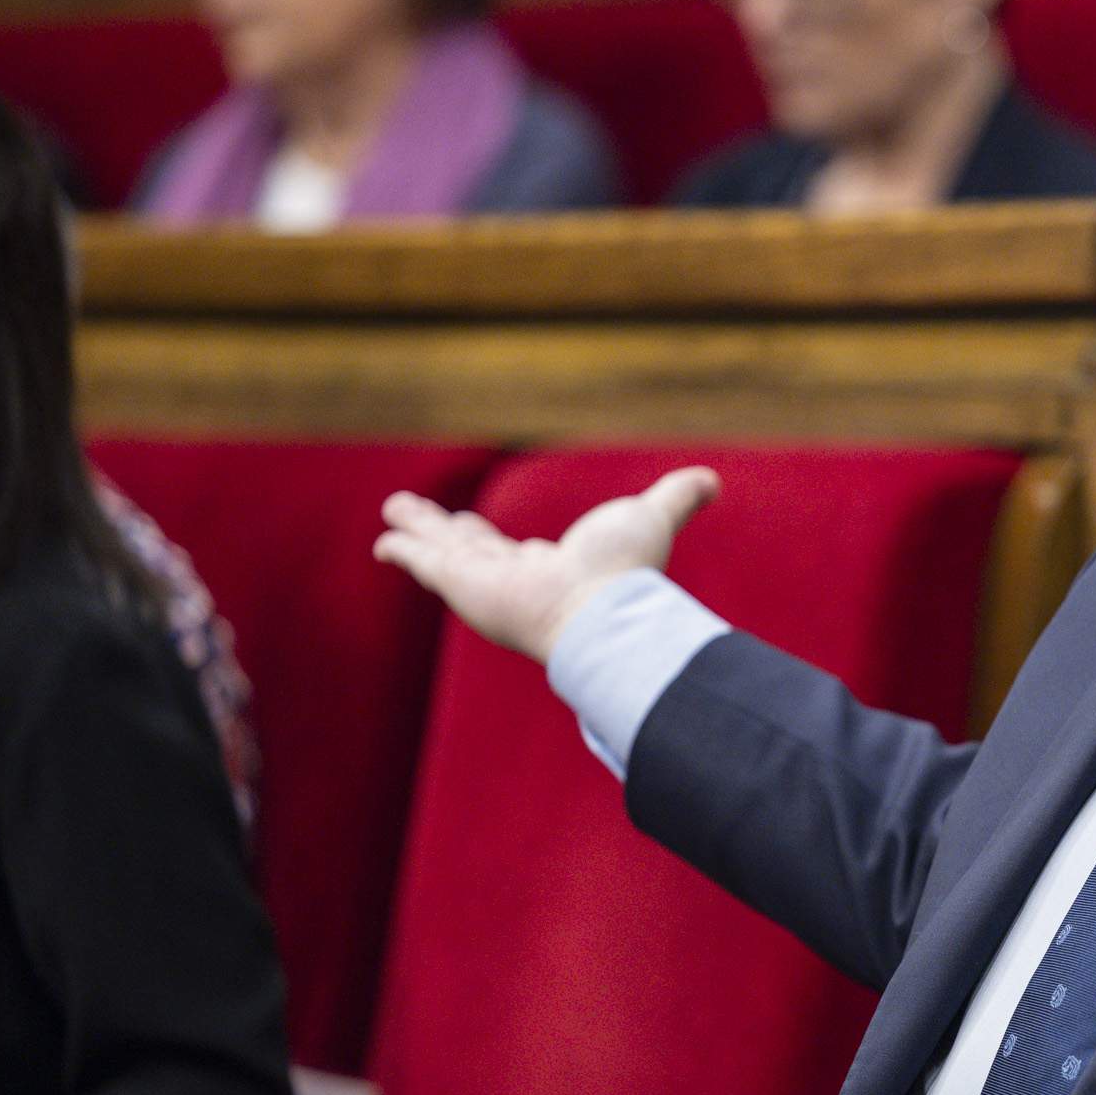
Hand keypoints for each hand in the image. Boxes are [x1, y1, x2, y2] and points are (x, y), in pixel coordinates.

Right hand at [372, 467, 719, 664]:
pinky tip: (383, 543)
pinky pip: (422, 561)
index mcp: (553, 572)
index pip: (524, 558)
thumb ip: (679, 498)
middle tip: (434, 523)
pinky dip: (403, 550)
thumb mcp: (653, 518)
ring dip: (419, 532)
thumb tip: (712, 480)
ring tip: (393, 515)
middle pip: (476, 552)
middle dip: (455, 537)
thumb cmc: (627, 573)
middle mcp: (515, 580)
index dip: (512, 550)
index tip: (510, 544)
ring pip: (443, 549)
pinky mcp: (457, 580)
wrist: (599, 614)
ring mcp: (483, 582)